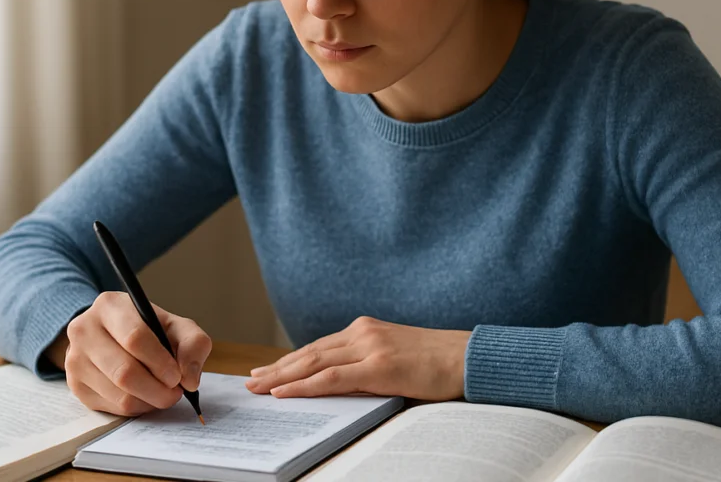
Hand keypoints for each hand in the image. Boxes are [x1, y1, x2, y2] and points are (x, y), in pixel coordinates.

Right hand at [56, 292, 211, 416]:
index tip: (177, 377)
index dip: (160, 362)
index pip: (135, 338)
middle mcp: (84, 330)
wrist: (111, 335)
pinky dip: (136, 408)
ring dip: (149, 401)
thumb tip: (190, 379)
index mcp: (110, 306)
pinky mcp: (75, 384)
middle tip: (175, 393)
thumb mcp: (175, 326)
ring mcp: (75, 359)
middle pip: (124, 372)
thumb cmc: (148, 330)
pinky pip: (112, 408)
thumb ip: (193, 344)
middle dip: (157, 389)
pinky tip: (144, 396)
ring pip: (119, 395)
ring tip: (162, 393)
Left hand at [245, 316, 471, 400]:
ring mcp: (369, 347)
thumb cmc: (438, 364)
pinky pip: (331, 377)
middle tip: (250, 381)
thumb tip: (342, 385)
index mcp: (366, 329)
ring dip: (281, 377)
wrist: (469, 358)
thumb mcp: (396, 358)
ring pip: (313, 363)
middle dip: (277, 368)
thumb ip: (368, 365)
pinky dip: (303, 385)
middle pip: (309, 352)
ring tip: (258, 388)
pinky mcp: (378, 366)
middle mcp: (363, 332)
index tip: (268, 371)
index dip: (290, 360)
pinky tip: (284, 391)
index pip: (319, 347)